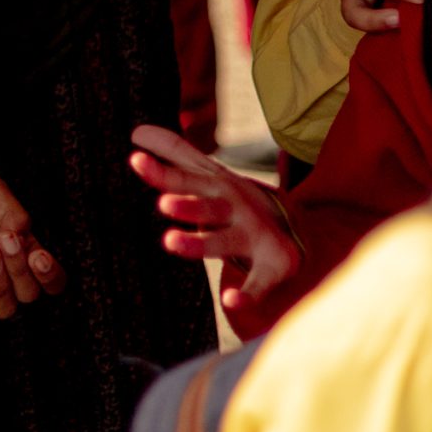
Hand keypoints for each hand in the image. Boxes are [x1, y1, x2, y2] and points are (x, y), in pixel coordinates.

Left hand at [0, 151, 57, 327]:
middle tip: (3, 242)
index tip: (38, 256)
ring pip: (2, 308)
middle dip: (22, 273)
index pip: (45, 275)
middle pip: (27, 293)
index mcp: (14, 244)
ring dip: (1, 289)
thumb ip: (11, 210)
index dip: (49, 274)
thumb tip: (26, 234)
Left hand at [129, 125, 300, 316]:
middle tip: (162, 204)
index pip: (185, 178)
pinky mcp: (272, 266)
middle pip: (207, 207)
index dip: (160, 171)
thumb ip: (176, 153)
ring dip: (199, 244)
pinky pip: (258, 283)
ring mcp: (254, 237)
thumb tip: (137, 130)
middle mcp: (235, 210)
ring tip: (171, 242)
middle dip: (187, 205)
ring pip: (224, 243)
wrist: (295, 227)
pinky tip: (231, 301)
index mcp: (217, 188)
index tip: (135, 159)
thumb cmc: (235, 202)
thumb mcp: (209, 175)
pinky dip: (248, 294)